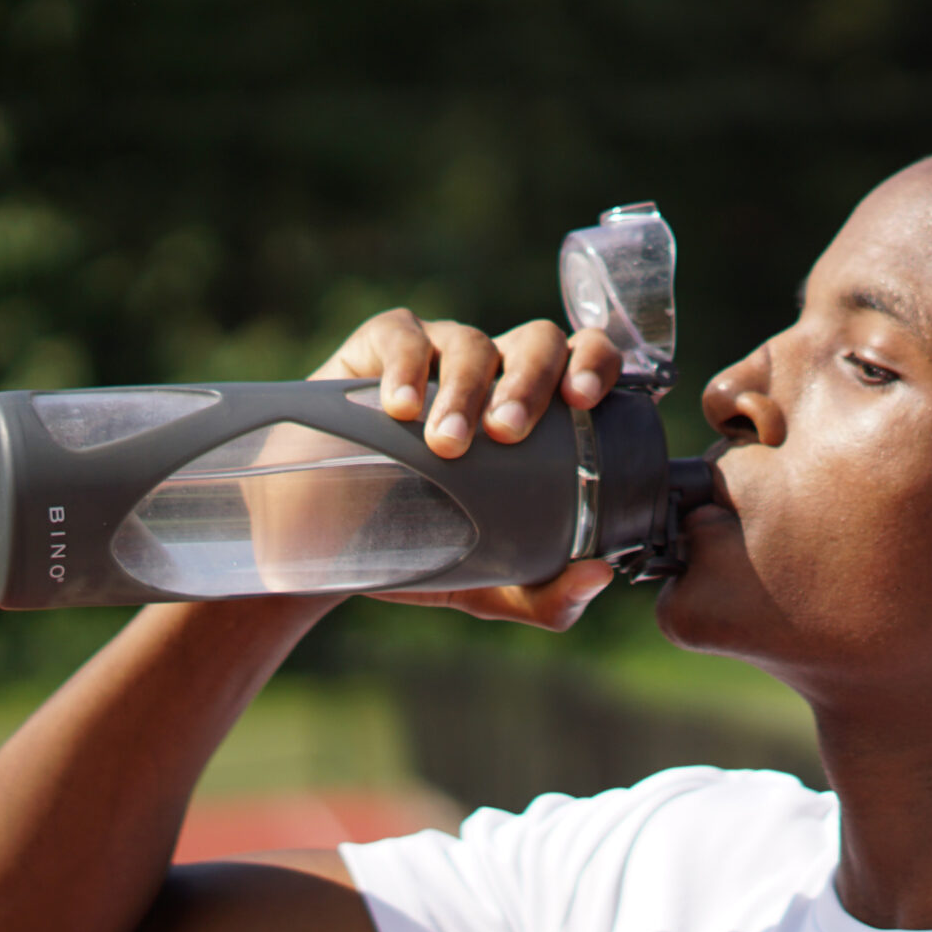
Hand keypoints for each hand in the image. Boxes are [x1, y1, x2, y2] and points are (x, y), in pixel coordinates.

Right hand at [308, 308, 626, 627]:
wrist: (333, 544)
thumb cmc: (429, 547)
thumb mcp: (492, 582)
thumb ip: (549, 595)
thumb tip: (598, 576)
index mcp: (542, 411)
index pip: (587, 359)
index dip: (596, 363)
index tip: (583, 401)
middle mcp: (499, 372)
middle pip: (538, 342)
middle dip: (530, 381)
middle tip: (507, 433)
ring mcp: (440, 354)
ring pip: (472, 344)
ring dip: (466, 391)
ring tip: (446, 443)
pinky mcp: (379, 349)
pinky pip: (403, 336)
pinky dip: (406, 366)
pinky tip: (399, 406)